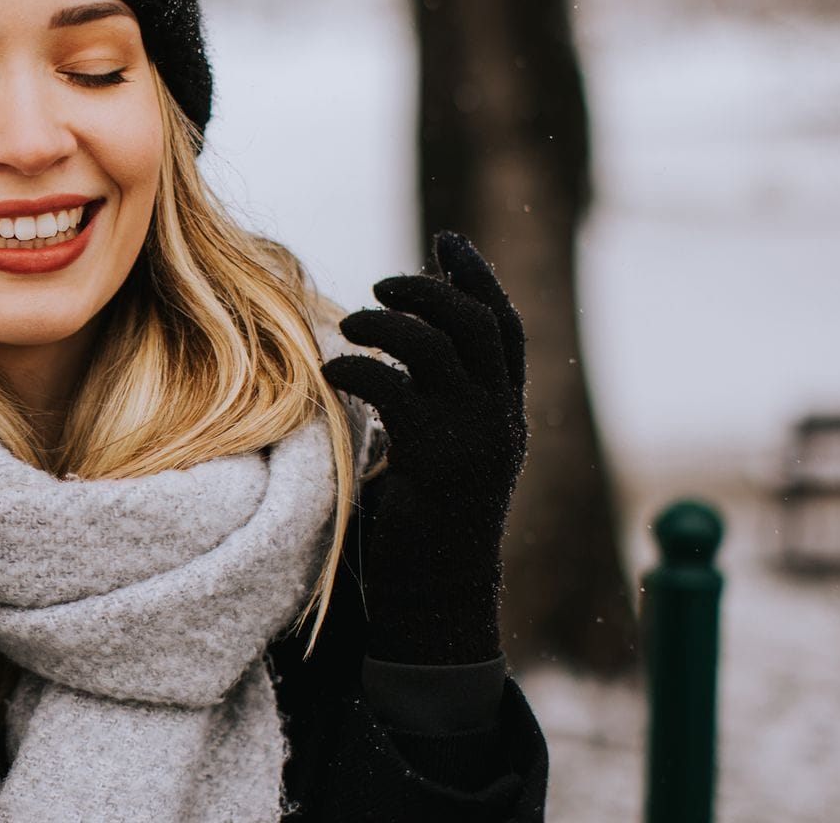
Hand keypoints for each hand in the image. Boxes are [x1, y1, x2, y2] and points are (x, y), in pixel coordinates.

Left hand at [320, 231, 526, 664]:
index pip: (506, 327)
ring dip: (388, 323)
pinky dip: (357, 368)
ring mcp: (473, 439)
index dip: (479, 278)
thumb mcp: (441, 454)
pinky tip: (333, 373)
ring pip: (438, 347)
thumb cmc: (424, 527)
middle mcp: (500, 420)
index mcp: (506, 414)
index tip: (450, 240)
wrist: (436, 600)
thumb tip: (394, 346)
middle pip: (477, 323)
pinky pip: (394, 389)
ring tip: (353, 326)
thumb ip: (433, 403)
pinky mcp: (434, 461)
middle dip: (430, 289)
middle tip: (382, 284)